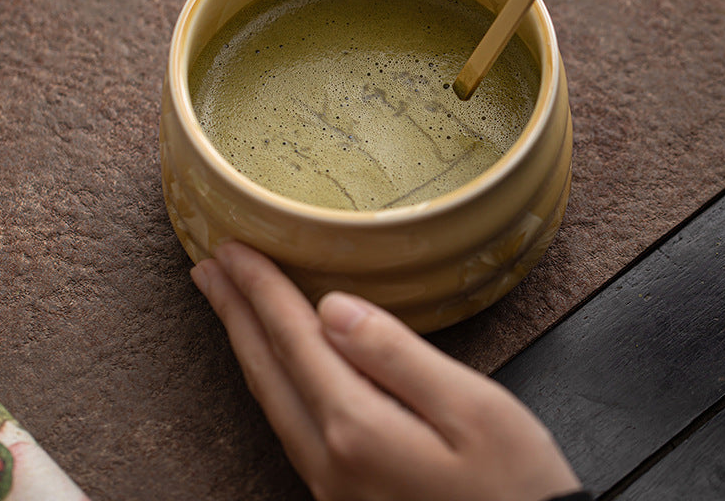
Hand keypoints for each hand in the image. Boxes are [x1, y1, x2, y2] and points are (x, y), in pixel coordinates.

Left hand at [191, 241, 581, 500]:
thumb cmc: (516, 488)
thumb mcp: (473, 409)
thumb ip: (397, 356)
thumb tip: (334, 309)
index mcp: (359, 427)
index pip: (295, 338)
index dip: (261, 288)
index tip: (234, 249)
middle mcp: (330, 459)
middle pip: (268, 368)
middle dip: (235, 311)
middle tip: (209, 268)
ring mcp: (332, 484)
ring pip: (271, 398)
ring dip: (245, 343)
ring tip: (227, 305)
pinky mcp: (344, 495)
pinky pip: (287, 423)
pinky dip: (269, 379)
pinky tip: (272, 366)